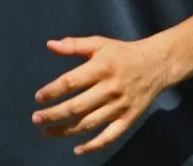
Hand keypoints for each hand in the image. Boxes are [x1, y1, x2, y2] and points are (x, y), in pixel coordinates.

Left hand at [33, 36, 171, 154]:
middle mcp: (110, 88)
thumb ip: (74, 45)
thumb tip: (49, 45)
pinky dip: (93, 146)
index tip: (39, 98)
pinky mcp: (128, 118)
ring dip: (65, 131)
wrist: (156, 64)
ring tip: (46, 132)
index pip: (71, 82)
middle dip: (53, 114)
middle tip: (36, 119)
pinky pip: (109, 136)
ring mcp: (120, 105)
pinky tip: (77, 150)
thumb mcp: (100, 43)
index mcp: (102, 67)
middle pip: (77, 106)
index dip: (52, 91)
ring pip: (89, 123)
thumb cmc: (122, 53)